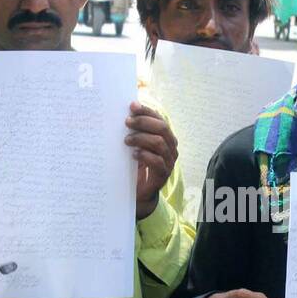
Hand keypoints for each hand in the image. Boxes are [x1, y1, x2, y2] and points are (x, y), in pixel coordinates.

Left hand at [126, 102, 178, 219]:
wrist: (141, 191)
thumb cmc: (138, 164)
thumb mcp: (137, 144)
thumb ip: (136, 130)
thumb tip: (125, 113)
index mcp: (166, 136)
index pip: (160, 119)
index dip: (147, 111)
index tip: (132, 106)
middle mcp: (171, 146)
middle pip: (162, 128)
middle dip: (143, 122)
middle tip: (126, 122)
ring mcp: (169, 161)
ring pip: (159, 143)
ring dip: (141, 138)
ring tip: (127, 140)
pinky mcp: (164, 174)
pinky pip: (157, 161)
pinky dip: (144, 155)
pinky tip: (133, 154)